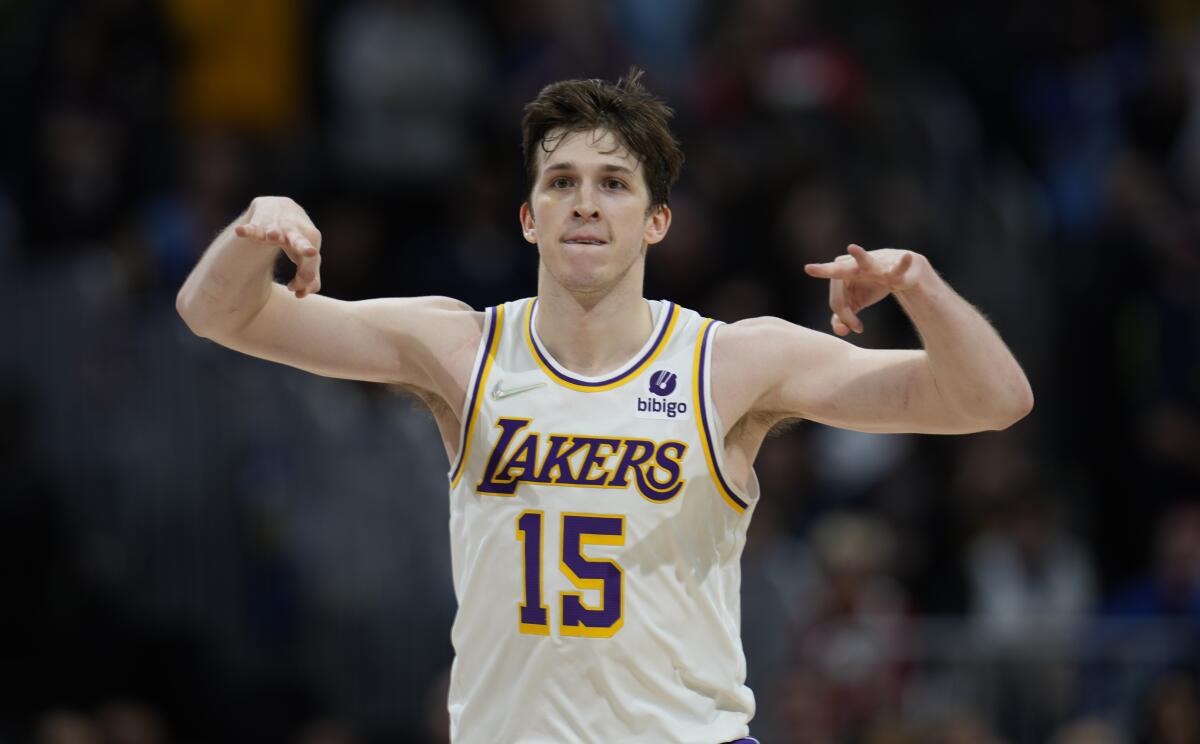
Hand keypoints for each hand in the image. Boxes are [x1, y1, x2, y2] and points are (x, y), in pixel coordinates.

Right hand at [234, 196, 322, 297]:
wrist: (281, 206)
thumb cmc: (295, 237)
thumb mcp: (305, 255)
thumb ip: (309, 275)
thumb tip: (302, 294)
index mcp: (311, 240)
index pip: (311, 263)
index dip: (303, 279)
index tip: (293, 289)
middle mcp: (295, 231)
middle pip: (300, 240)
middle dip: (304, 247)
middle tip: (311, 252)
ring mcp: (277, 226)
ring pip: (275, 231)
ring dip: (274, 234)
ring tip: (272, 237)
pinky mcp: (259, 222)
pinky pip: (253, 227)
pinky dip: (247, 229)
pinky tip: (240, 231)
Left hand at [804, 244, 922, 335]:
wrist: (900, 272)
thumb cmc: (871, 286)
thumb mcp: (854, 303)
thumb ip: (842, 318)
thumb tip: (840, 332)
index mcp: (840, 276)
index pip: (837, 302)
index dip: (845, 318)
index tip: (857, 327)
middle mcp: (854, 266)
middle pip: (838, 273)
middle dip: (825, 271)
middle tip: (808, 269)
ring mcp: (874, 265)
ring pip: (864, 262)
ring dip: (860, 256)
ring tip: (851, 247)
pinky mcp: (894, 268)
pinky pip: (898, 267)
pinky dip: (903, 264)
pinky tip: (907, 257)